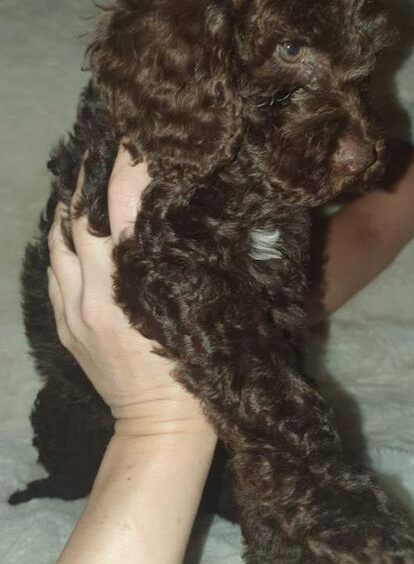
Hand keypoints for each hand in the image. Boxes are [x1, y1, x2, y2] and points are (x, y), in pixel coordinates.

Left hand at [47, 146, 211, 436]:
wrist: (159, 428)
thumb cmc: (199, 369)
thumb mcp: (212, 311)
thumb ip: (202, 259)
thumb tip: (197, 208)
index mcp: (138, 284)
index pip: (123, 204)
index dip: (128, 164)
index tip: (136, 136)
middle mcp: (97, 291)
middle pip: (81, 213)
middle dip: (91, 172)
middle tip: (103, 144)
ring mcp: (73, 308)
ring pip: (57, 238)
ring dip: (69, 202)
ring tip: (82, 174)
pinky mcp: (63, 323)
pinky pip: (52, 268)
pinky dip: (59, 238)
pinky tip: (71, 222)